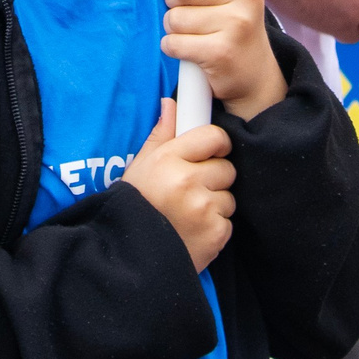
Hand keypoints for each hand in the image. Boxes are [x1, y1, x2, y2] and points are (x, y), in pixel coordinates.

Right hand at [122, 98, 237, 271]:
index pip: (213, 137)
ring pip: (229, 197)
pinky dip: (215, 227)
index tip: (211, 151)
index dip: (216, 144)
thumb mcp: (141, 165)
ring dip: (215, 204)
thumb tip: (172, 103)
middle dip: (214, 178)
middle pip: (226, 168)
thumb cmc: (135, 204)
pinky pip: (228, 222)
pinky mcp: (215, 234)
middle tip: (193, 190)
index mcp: (169, 159)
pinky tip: (194, 230)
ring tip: (190, 213)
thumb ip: (162, 134)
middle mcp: (187, 182)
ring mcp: (203, 209)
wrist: (129, 255)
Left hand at [163, 0, 284, 120]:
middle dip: (174, 0)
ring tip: (194, 32)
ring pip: (174, 16)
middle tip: (190, 9)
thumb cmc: (230, 19)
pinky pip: (174, 42)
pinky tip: (191, 50)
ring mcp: (238, 24)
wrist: (253, 72)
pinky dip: (173, 48)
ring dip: (174, 27)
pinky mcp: (223, 52)